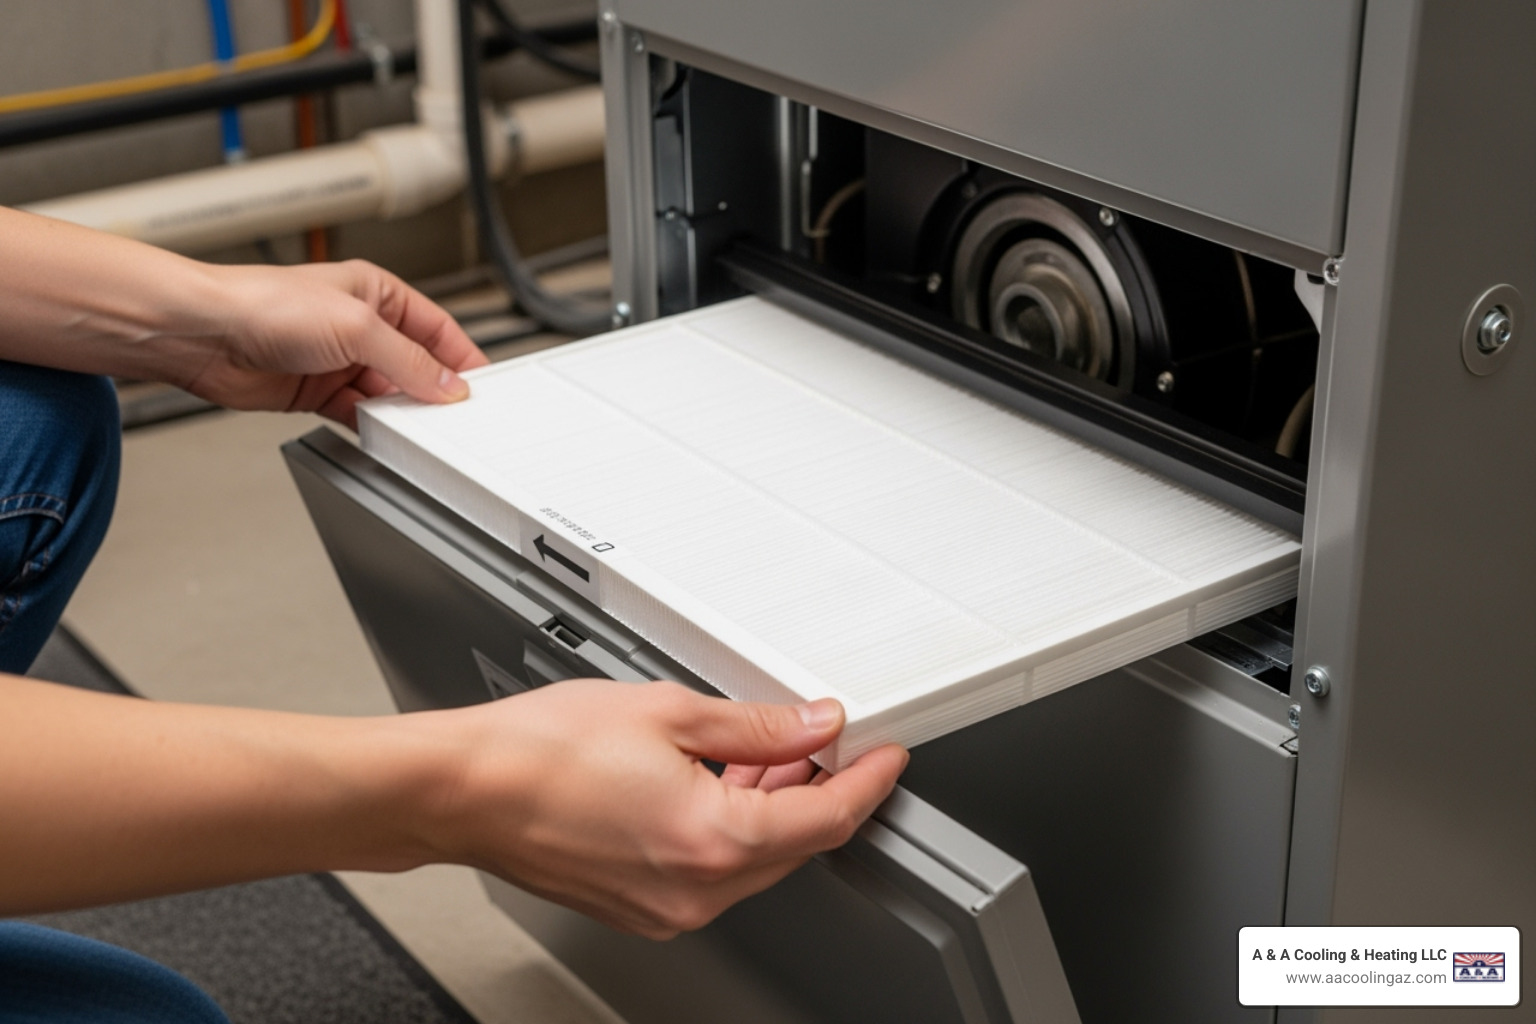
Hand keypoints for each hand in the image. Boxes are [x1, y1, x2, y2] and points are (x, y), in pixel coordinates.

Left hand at [185, 260, 488, 427]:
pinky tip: (385, 435)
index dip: (460, 356)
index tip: (480, 386)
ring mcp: (337, 360)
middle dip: (433, 390)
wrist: (203, 333)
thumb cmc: (263, 303)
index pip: (435, 327)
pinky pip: (358, 413)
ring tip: (420, 429)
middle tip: (455, 416)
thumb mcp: (357, 327)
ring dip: (403, 411)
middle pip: (414, 364)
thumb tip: (445, 384)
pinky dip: (374, 427)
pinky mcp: (315, 391)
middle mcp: (359, 326)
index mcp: (376, 293)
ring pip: (387, 393)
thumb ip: (408, 360)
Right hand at [423, 680, 907, 938]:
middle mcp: (694, 891)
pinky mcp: (639, 906)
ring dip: (773, 808)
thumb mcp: (670, 710)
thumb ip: (758, 725)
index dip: (867, 781)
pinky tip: (721, 781)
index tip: (884, 755)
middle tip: (830, 740)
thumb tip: (811, 724)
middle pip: (795, 845)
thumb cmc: (538, 750)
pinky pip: (712, 870)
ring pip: (754, 860)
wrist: (461, 789)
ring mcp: (665, 907)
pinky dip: (730, 828)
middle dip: (822, 791)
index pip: (827, 819)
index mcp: (712, 841)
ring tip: (769, 751)